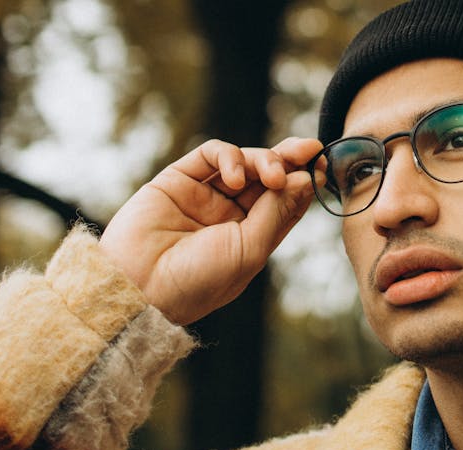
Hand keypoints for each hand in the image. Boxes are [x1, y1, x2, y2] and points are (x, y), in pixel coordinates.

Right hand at [99, 137, 323, 325]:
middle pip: (269, 176)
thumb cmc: (198, 280)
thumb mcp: (250, 250)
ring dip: (265, 159)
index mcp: (251, 237)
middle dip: (291, 160)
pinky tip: (237, 178)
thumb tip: (305, 178)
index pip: (285, 202)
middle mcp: (230, 215)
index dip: (305, 182)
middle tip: (309, 150)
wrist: (140, 286)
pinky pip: (212, 155)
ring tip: (272, 174)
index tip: (322, 169)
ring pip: (245, 162)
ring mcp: (205, 195)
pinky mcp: (179, 179)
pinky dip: (230, 157)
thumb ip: (277, 212)